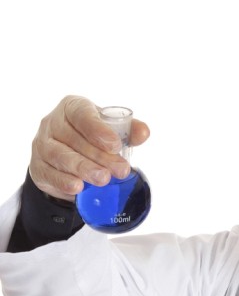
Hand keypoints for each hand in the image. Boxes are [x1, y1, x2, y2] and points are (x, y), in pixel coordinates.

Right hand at [29, 96, 149, 200]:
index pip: (82, 114)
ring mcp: (42, 144)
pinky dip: (64, 181)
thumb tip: (144, 132)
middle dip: (100, 156)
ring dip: (83, 168)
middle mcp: (52, 122)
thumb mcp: (109, 131)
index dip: (98, 129)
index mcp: (72, 108)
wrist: (65, 160)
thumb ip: (128, 131)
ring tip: (103, 179)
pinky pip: (49, 173)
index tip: (116, 145)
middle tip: (121, 170)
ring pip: (60, 156)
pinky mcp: (38, 166)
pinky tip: (78, 188)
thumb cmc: (90, 139)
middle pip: (74, 139)